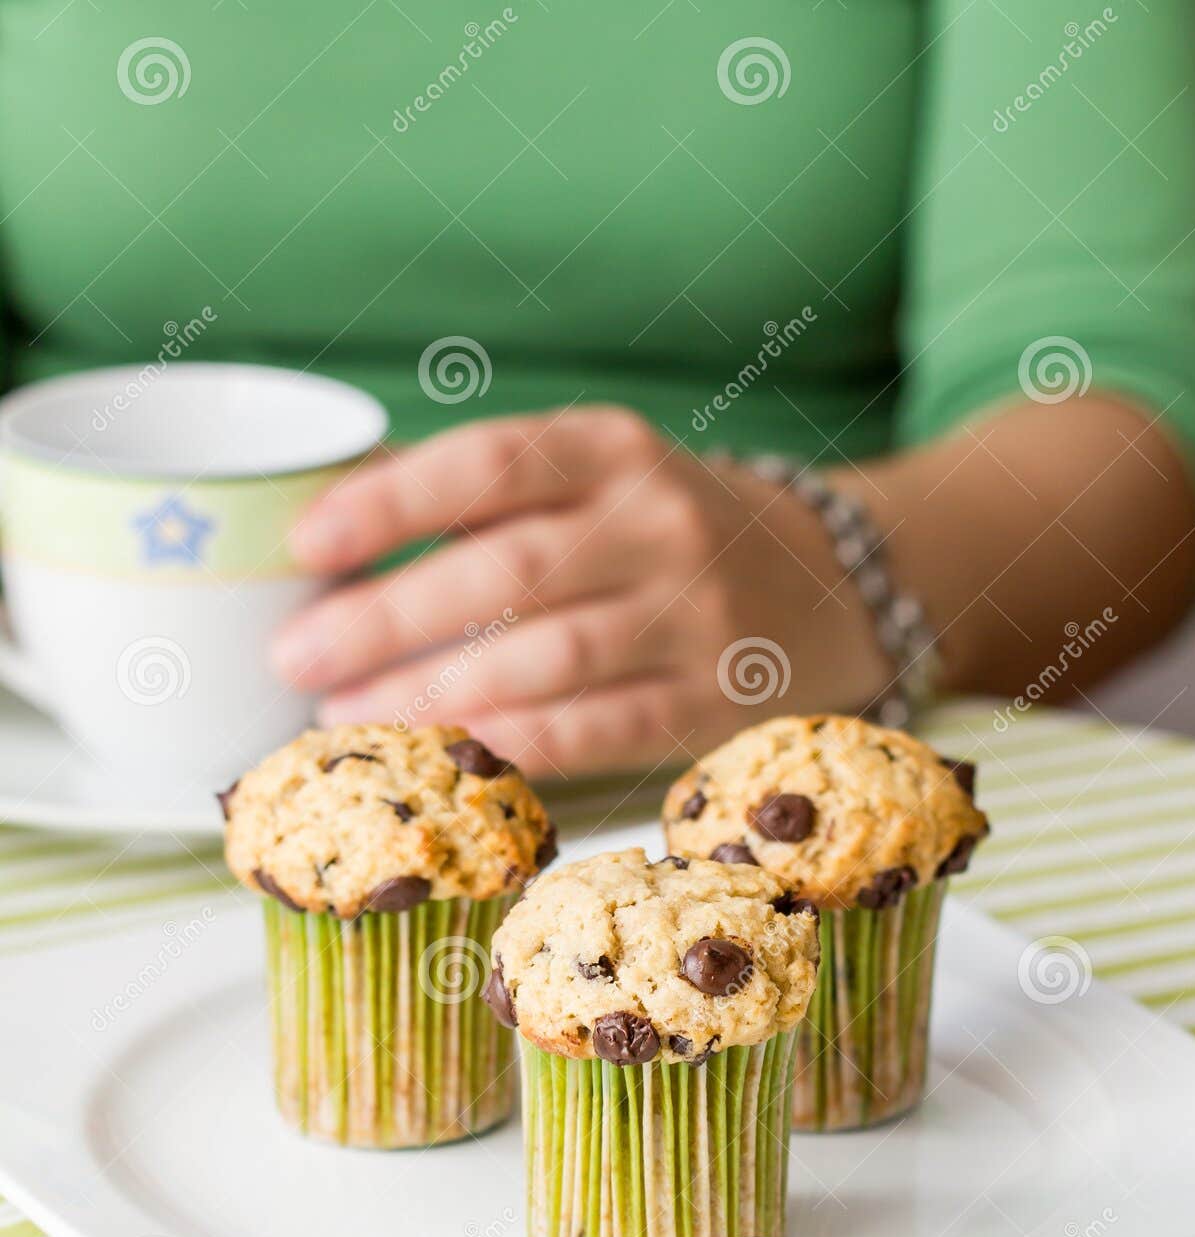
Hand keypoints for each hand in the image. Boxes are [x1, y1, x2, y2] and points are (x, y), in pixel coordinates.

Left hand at [271, 406, 886, 777]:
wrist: (823, 581)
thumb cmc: (661, 527)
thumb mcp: (591, 475)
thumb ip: (477, 493)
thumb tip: (324, 517)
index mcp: (613, 449)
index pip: (490, 463)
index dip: (390, 503)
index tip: (305, 544)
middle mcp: (660, 523)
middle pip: (506, 571)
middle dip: (385, 619)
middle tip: (294, 659)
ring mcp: (694, 615)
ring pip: (548, 658)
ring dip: (433, 694)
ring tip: (345, 717)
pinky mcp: (712, 700)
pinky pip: (600, 728)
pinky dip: (516, 742)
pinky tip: (446, 752)